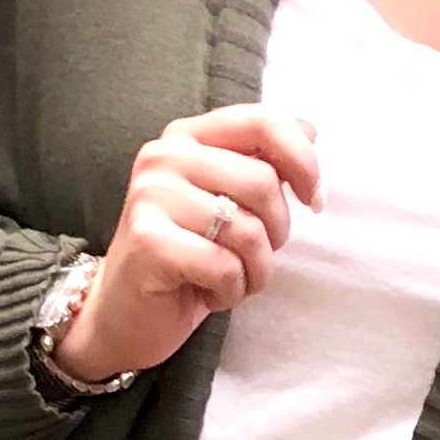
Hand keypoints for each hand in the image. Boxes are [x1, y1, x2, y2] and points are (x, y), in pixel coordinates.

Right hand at [51, 106, 323, 387]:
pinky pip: (224, 266)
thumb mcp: (230, 205)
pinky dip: (230, 291)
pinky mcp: (150, 242)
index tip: (314, 200)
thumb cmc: (185, 261)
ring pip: (248, 230)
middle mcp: (164, 157)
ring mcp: (152, 196)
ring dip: (254, 271)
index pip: (261, 122)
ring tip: (230, 281)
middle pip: (263, 182)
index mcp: (187, 138)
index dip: (303, 160)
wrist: (124, 316)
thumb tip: (310, 129)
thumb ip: (263, 163)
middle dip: (277, 233)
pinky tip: (209, 294)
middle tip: (255, 259)